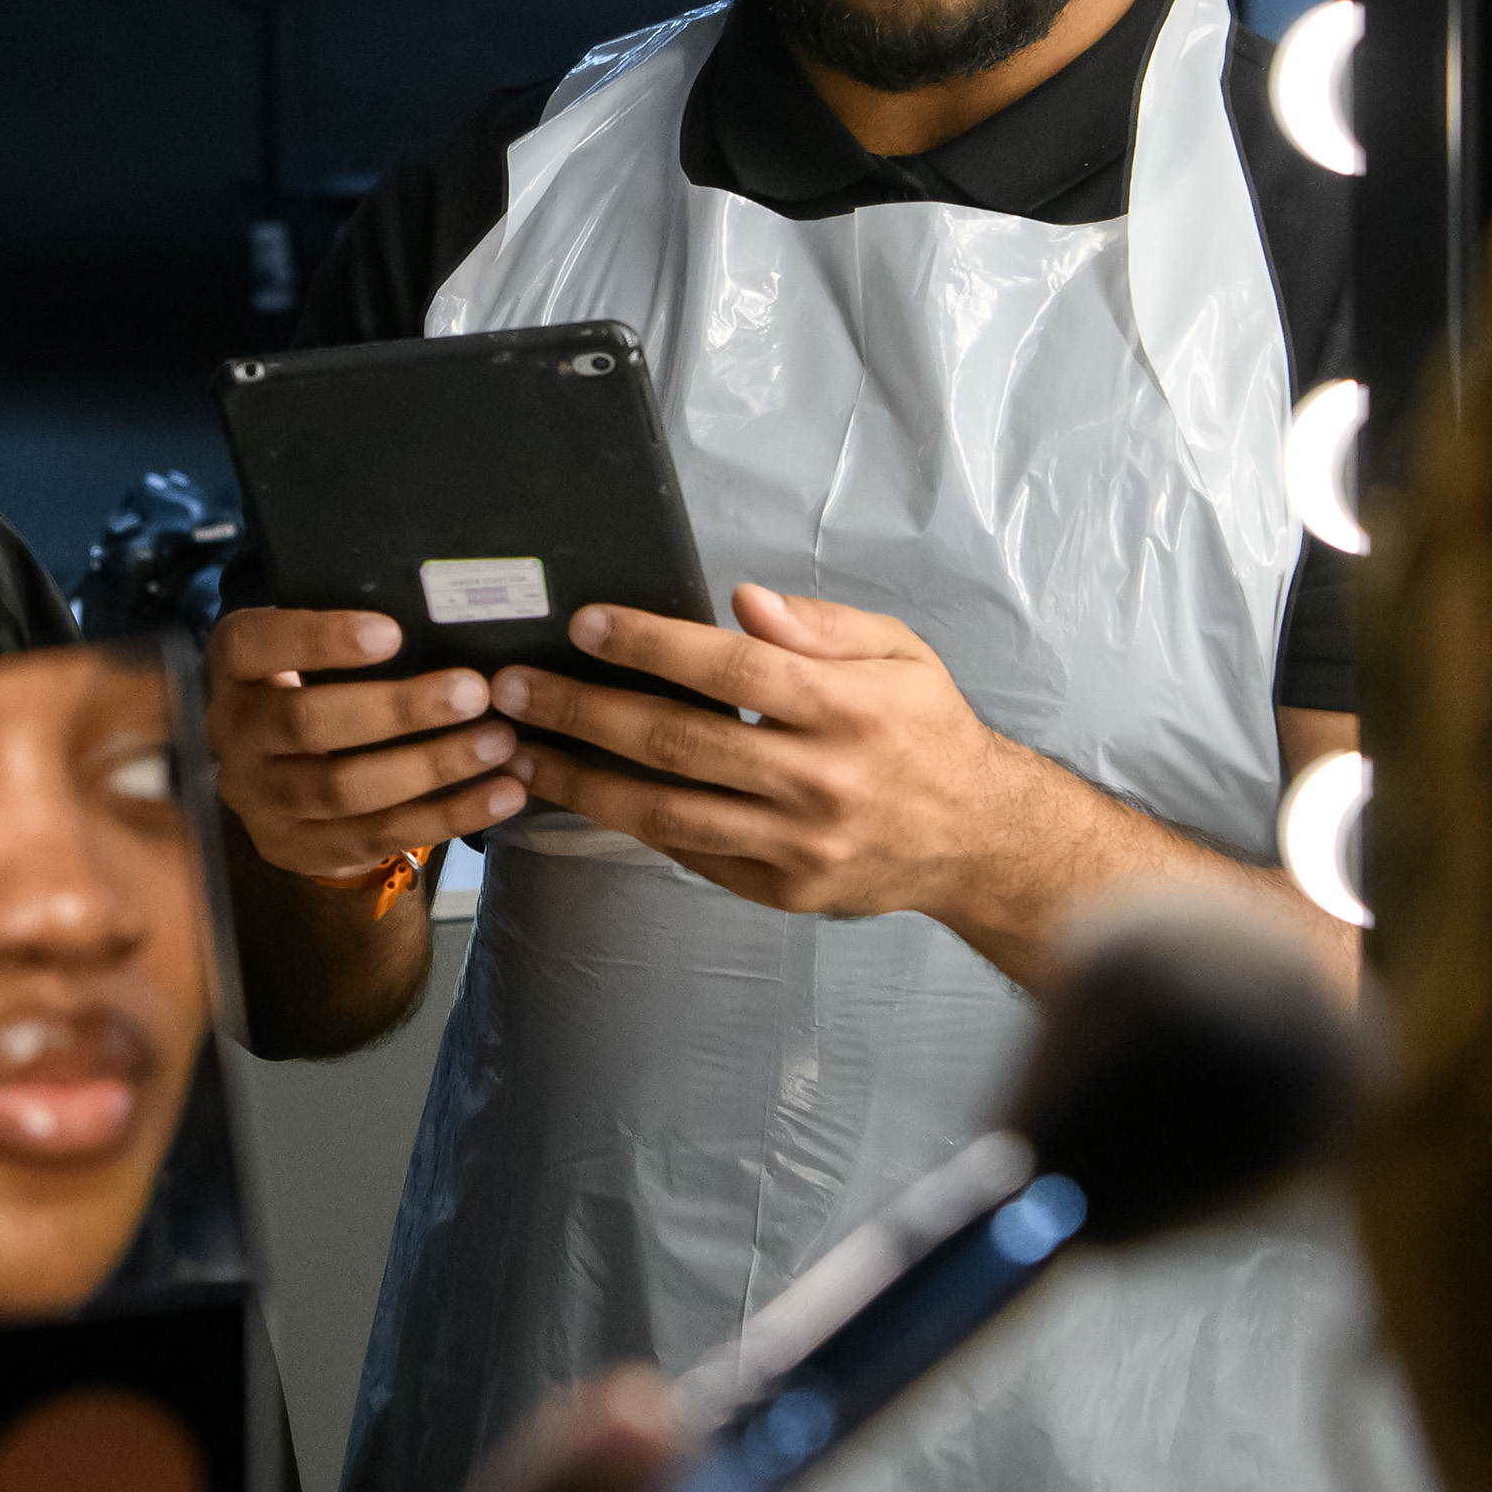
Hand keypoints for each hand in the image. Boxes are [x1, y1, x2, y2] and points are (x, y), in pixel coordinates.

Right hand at [207, 603, 530, 885]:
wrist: (272, 773)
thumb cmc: (314, 686)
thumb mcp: (312, 652)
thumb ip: (355, 638)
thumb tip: (452, 616)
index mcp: (235, 667)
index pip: (259, 646)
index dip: (320, 640)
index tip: (393, 633)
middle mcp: (233, 735)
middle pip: (307, 724)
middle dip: (398, 709)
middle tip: (474, 692)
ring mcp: (258, 800)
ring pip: (344, 790)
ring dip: (431, 767)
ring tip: (499, 743)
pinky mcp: (295, 849)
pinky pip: (376, 837)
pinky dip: (447, 816)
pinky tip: (501, 794)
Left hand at [498, 585, 1185, 982]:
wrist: (979, 842)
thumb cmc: (928, 734)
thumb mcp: (902, 655)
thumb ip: (823, 626)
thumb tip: (743, 600)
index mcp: (848, 709)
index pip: (731, 668)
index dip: (650, 644)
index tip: (585, 624)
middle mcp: (820, 781)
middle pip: (679, 742)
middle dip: (583, 711)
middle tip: (512, 689)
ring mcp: (798, 846)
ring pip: (668, 813)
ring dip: (581, 781)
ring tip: (519, 750)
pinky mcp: (783, 891)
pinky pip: (692, 854)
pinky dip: (632, 823)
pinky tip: (582, 792)